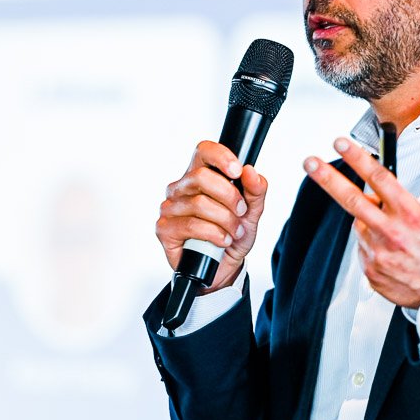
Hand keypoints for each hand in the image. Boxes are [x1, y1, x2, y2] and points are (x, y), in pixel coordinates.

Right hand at [156, 140, 268, 291]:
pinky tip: (221, 241)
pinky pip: (191, 225)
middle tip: (240, 211)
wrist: (223, 268)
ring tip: (234, 232)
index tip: (237, 171)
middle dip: (229, 196)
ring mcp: (170, 208)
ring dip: (225, 220)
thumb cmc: (232, 235)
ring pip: (200, 203)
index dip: (220, 157)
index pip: (204, 151)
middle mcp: (181, 188)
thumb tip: (251, 172)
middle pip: (201, 177)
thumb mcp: (251, 213)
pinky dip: (214, 234)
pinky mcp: (164, 228)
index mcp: (199, 176)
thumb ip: (255, 191)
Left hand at [304, 137, 419, 308]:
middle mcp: (392, 232)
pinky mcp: (370, 270)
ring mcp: (378, 252)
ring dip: (368, 224)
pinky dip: (372, 247)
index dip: (358, 158)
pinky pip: (363, 249)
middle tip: (310, 163)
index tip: (342, 144)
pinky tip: (391, 254)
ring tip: (392, 237)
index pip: (380, 179)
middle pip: (352, 199)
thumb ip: (400, 204)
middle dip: (328, 178)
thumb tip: (377, 191)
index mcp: (410, 215)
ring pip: (359, 225)